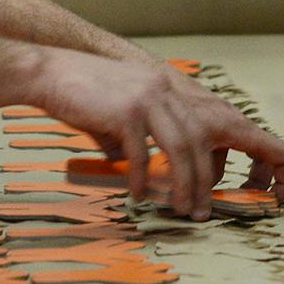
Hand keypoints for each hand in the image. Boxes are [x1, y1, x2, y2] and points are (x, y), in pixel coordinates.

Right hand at [29, 49, 283, 218]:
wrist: (47, 72)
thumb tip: (146, 174)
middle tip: (201, 211)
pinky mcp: (126, 110)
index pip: (214, 124)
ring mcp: (148, 98)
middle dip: (206, 182)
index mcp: (170, 90)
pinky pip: (142, 154)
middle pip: (201, 143)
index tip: (236, 183)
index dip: (233, 154)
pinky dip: (142, 179)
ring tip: (182, 210)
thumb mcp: (124, 114)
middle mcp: (166, 91)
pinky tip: (136, 196)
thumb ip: (143, 137)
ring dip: (184, 185)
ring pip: (181, 149)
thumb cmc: (81, 97)